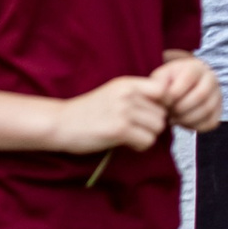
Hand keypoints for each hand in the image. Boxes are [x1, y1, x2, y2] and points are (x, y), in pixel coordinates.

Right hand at [52, 76, 168, 155]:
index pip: (163, 90)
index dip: (162, 104)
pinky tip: (126, 142)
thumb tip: (167, 105)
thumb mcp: (114, 93)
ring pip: (158, 128)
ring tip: (130, 135)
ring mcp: (123, 112)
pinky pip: (147, 141)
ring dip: (147, 135)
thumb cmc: (88, 111)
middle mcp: (127, 95)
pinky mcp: (119, 130)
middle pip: (162, 113)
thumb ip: (137, 95)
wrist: (60, 123)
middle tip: (136, 128)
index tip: (150, 113)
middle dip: (153, 124)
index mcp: (127, 83)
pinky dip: (140, 145)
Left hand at [150, 54, 224, 132]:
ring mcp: (218, 95)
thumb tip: (163, 95)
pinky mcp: (219, 111)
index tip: (163, 101)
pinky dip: (195, 126)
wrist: (182, 85)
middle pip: (201, 95)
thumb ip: (158, 84)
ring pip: (207, 110)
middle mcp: (212, 79)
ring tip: (172, 118)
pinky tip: (182, 122)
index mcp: (196, 67)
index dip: (172, 95)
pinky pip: (211, 123)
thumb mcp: (160, 77)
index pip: (187, 80)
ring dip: (186, 119)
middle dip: (180, 108)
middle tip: (168, 112)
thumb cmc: (168, 82)